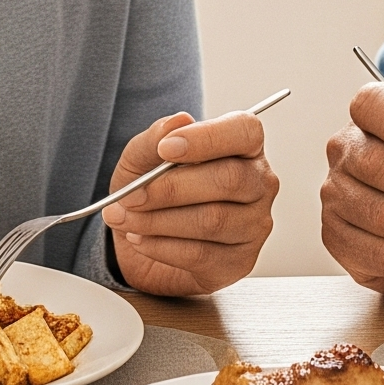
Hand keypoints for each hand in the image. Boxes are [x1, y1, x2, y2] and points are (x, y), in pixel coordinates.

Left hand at [102, 109, 277, 296]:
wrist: (140, 242)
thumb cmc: (153, 191)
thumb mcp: (141, 159)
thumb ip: (155, 138)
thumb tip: (177, 122)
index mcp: (243, 146)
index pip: (244, 131)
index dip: (207, 138)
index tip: (166, 148)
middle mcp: (258, 184)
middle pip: (228, 179)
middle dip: (170, 188)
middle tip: (131, 195)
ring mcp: (254, 225)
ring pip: (212, 220)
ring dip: (158, 221)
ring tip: (125, 218)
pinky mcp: (239, 262)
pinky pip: (201, 254)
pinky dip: (161, 247)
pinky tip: (140, 239)